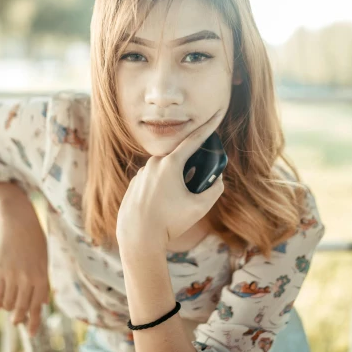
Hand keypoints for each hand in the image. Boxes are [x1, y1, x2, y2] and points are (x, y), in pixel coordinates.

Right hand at [0, 199, 48, 334]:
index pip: (38, 306)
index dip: (35, 321)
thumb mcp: (44, 260)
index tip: (32, 333)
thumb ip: (43, 282)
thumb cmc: (34, 241)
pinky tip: (0, 303)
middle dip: (19, 318)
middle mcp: (27, 278)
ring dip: (9, 308)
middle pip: (22, 307)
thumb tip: (43, 303)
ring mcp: (12, 275)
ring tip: (10, 306)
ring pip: (8, 303)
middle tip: (17, 321)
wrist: (19, 222)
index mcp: (41, 276)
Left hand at [116, 109, 225, 252]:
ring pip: (165, 171)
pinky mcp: (134, 185)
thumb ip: (214, 189)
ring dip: (175, 181)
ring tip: (175, 206)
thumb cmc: (169, 222)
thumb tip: (217, 180)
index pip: (194, 140)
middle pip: (180, 159)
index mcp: (170, 164)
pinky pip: (153, 181)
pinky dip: (162, 190)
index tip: (217, 113)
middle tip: (193, 190)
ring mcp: (141, 174)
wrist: (138, 238)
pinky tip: (161, 208)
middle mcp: (153, 164)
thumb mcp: (200, 207)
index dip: (209, 126)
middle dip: (191, 169)